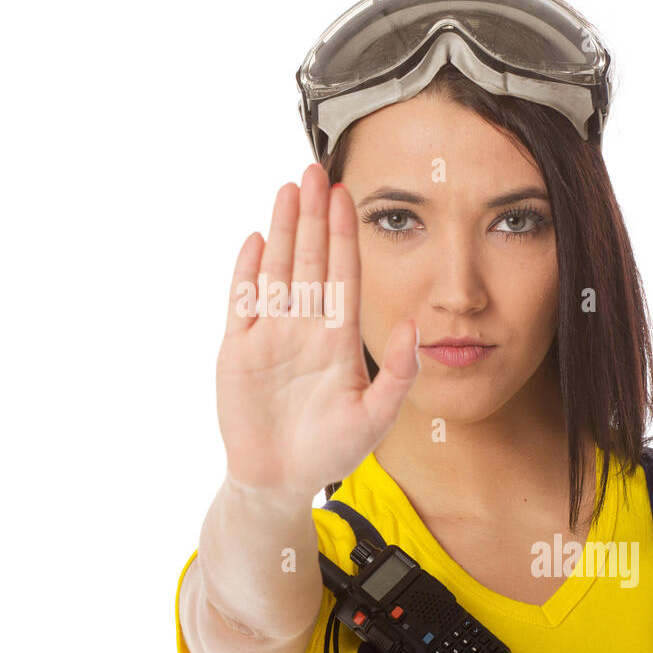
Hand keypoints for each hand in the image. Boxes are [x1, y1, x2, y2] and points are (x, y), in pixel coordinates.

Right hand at [216, 162, 420, 500]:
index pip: (343, 273)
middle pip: (310, 259)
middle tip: (314, 171)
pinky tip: (256, 238)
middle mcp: (305, 327)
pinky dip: (248, 271)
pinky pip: (243, 301)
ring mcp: (270, 335)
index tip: (348, 195)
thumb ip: (398, 374)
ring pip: (277, 269)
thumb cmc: (329, 451)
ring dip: (282, 230)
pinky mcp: (238, 349)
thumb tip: (413, 327)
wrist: (278, 481)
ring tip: (287, 190)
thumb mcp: (375, 417)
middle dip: (313, 215)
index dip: (345, 234)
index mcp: (337, 338)